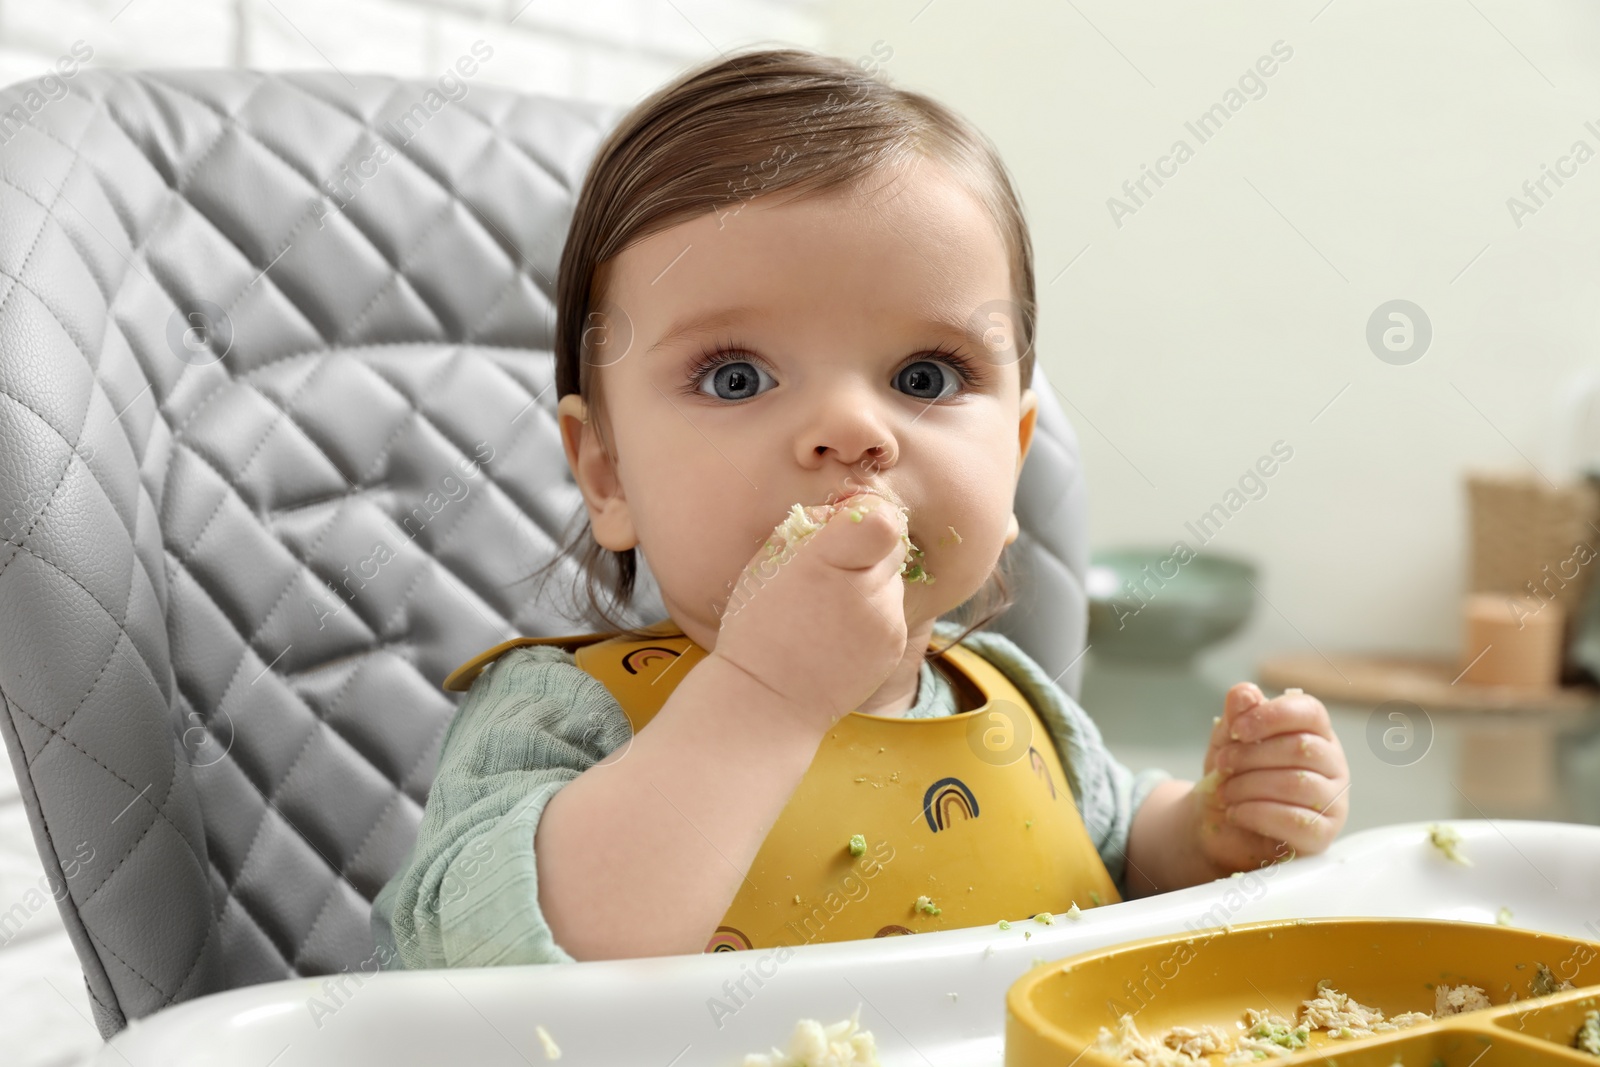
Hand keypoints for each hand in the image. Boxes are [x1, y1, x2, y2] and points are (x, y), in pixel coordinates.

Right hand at [709, 492, 909, 730]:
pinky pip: (892, 611)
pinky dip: (872, 615)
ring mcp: (886, 620)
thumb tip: (848, 511)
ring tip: (829, 611)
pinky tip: (839, 633)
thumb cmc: (758, 625)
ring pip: (892, 579)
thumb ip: (812, 526)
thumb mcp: (768, 562)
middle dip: (867, 550)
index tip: (848, 527)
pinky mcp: (895, 644)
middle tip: (832, 572)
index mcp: (827, 561)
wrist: (768, 698)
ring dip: (868, 585)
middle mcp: (866, 589)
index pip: (884, 517)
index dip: (869, 514)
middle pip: (893, 544)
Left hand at [1194, 682, 1349, 873]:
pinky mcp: (1323, 834)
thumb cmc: (1234, 776)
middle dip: (1251, 755)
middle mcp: (1332, 765)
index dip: (1272, 716)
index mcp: (1315, 733)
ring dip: (1249, 786)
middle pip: (1301, 748)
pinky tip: (1236, 812)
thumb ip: (1237, 715)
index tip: (1236, 730)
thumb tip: (1245, 692)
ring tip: (1224, 791)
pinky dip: (1256, 813)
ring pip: (1297, 783)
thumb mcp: (1228, 741)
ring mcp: (1333, 801)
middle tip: (1222, 764)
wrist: (1221, 824)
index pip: (1310, 711)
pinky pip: (1295, 820)